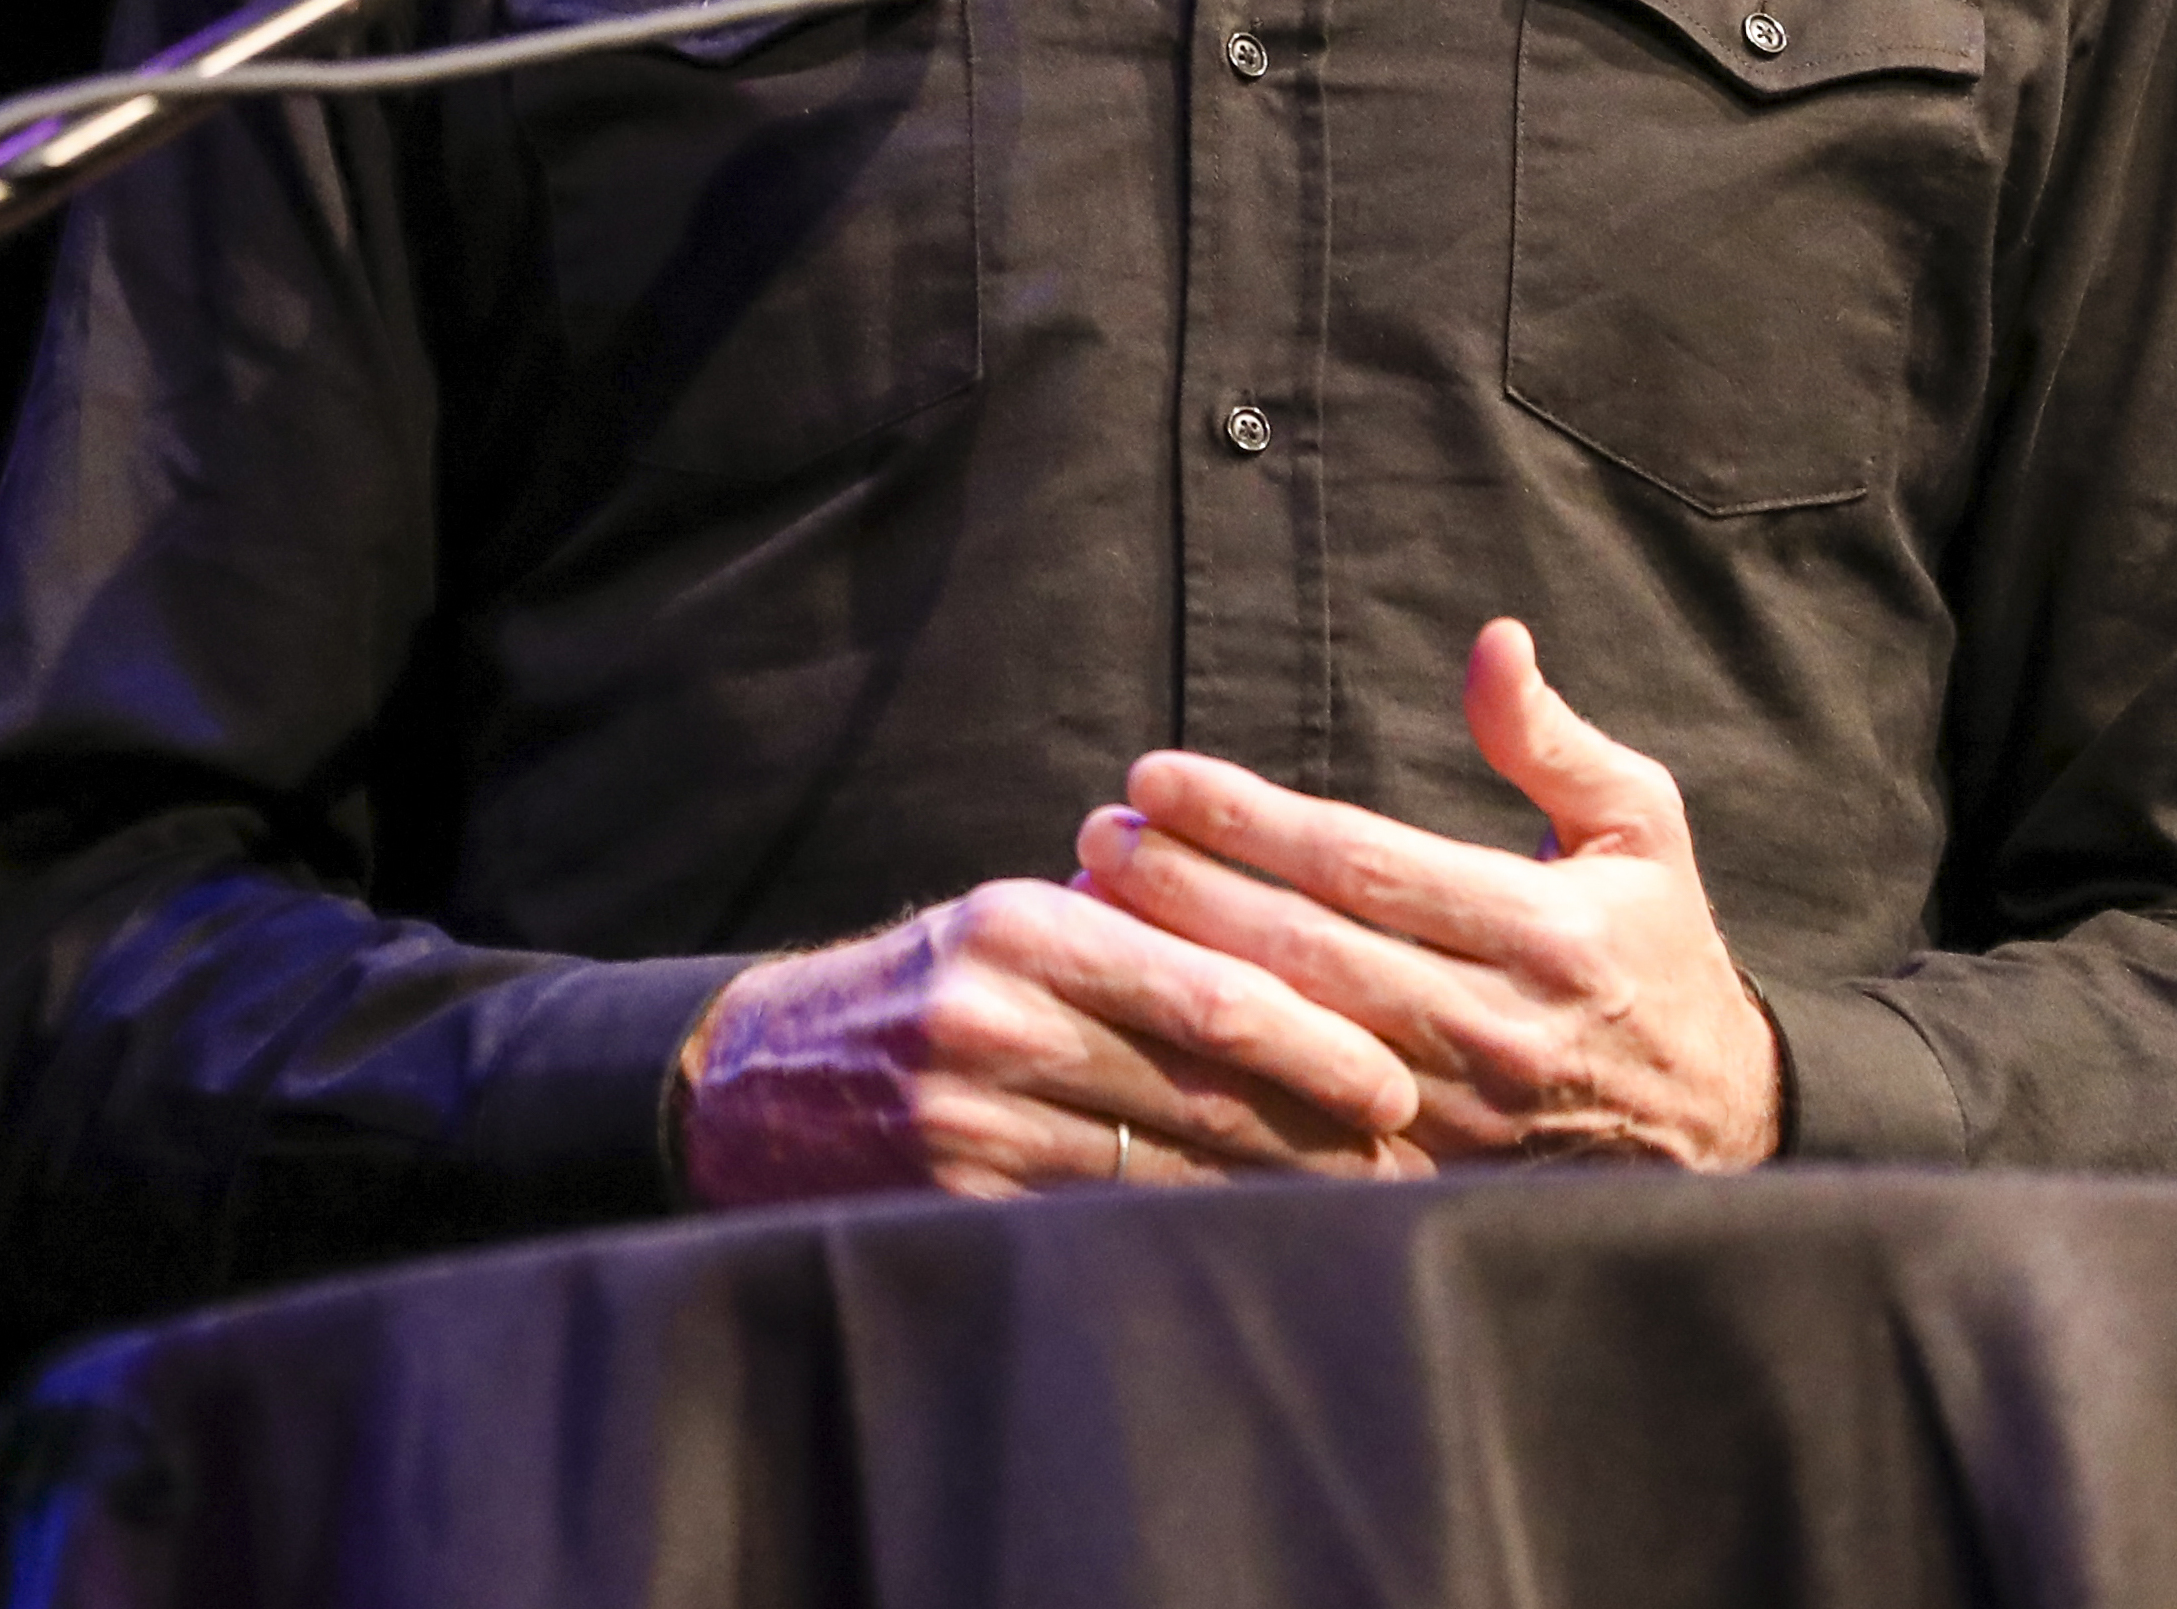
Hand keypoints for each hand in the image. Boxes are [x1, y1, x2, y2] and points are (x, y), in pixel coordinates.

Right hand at [674, 874, 1431, 1207]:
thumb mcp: (1014, 926)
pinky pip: (1100, 1226)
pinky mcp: (954, 1198)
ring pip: (1163, 1170)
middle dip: (1319, 1132)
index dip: (1313, 1041)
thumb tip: (1301, 955)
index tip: (1395, 1083)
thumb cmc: (932, 990)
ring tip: (1365, 1215)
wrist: (760, 1079)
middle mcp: (998, 1014)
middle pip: (1200, 1088)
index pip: (1204, 988)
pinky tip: (1252, 1252)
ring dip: (1274, 1197)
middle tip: (1415, 1161)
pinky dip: (1187, 1240)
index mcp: (1026, 923)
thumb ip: (1133, 931)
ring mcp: (970, 1115)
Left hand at [1076, 618, 1781, 1172]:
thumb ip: (1552, 739)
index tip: (1156, 775)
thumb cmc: (1662, 953)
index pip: (1365, 863)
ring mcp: (1460, 1123)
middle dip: (1188, 890)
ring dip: (1183, 979)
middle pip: (1308, 954)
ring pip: (1293, 1044)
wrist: (1726, 1134)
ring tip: (1093, 916)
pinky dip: (1218, 1085)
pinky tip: (1144, 1037)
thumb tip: (1494, 639)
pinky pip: (1303, 1137)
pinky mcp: (1431, 1187)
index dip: (1251, 818)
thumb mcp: (1640, 827)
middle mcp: (1497, 1029)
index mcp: (1545, 932)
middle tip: (1098, 836)